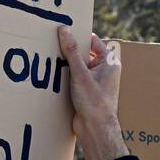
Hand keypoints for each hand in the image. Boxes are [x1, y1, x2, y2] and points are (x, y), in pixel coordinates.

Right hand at [57, 25, 127, 159]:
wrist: (95, 130)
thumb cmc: (94, 102)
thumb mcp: (80, 73)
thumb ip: (71, 51)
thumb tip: (65, 30)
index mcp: (108, 62)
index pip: (93, 41)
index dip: (79, 36)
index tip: (64, 30)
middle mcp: (103, 70)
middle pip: (84, 53)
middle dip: (70, 51)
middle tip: (53, 44)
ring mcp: (94, 81)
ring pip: (77, 67)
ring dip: (66, 65)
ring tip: (51, 60)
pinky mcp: (86, 92)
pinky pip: (74, 78)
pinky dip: (65, 77)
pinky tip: (54, 76)